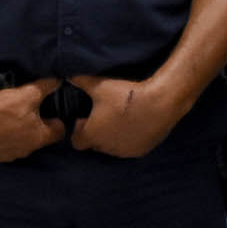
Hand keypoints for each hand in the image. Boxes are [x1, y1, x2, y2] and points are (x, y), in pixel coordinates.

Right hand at [0, 80, 65, 164]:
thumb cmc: (2, 106)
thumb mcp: (29, 92)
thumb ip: (47, 86)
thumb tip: (59, 80)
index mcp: (39, 137)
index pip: (59, 133)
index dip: (56, 121)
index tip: (50, 114)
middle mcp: (26, 151)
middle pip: (38, 139)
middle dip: (36, 128)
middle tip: (27, 113)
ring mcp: (8, 156)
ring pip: (19, 145)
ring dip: (18, 135)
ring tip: (9, 120)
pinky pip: (2, 149)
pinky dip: (2, 140)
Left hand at [68, 76, 184, 157]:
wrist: (159, 103)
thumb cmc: (126, 95)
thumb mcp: (99, 85)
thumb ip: (80, 80)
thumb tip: (67, 75)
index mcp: (92, 135)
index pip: (76, 142)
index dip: (79, 130)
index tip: (86, 117)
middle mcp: (106, 148)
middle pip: (94, 145)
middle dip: (96, 133)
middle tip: (103, 116)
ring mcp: (124, 152)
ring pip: (112, 148)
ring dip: (112, 137)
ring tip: (120, 119)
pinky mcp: (140, 151)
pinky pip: (129, 148)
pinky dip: (129, 139)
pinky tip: (134, 123)